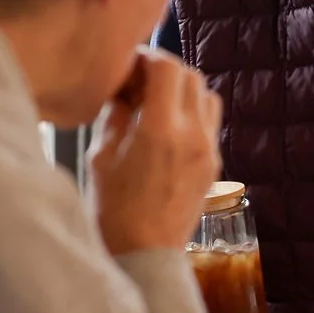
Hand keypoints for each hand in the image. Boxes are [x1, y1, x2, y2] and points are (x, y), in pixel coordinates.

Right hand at [88, 48, 222, 255]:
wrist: (146, 255)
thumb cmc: (114, 210)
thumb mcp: (101, 158)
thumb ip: (115, 116)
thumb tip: (122, 91)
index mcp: (160, 130)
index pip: (166, 68)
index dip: (146, 57)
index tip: (128, 65)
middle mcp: (192, 135)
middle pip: (190, 76)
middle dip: (164, 70)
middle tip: (138, 81)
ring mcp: (208, 149)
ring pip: (205, 96)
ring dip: (182, 89)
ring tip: (155, 103)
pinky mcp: (213, 164)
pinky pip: (208, 121)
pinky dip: (191, 112)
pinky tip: (166, 127)